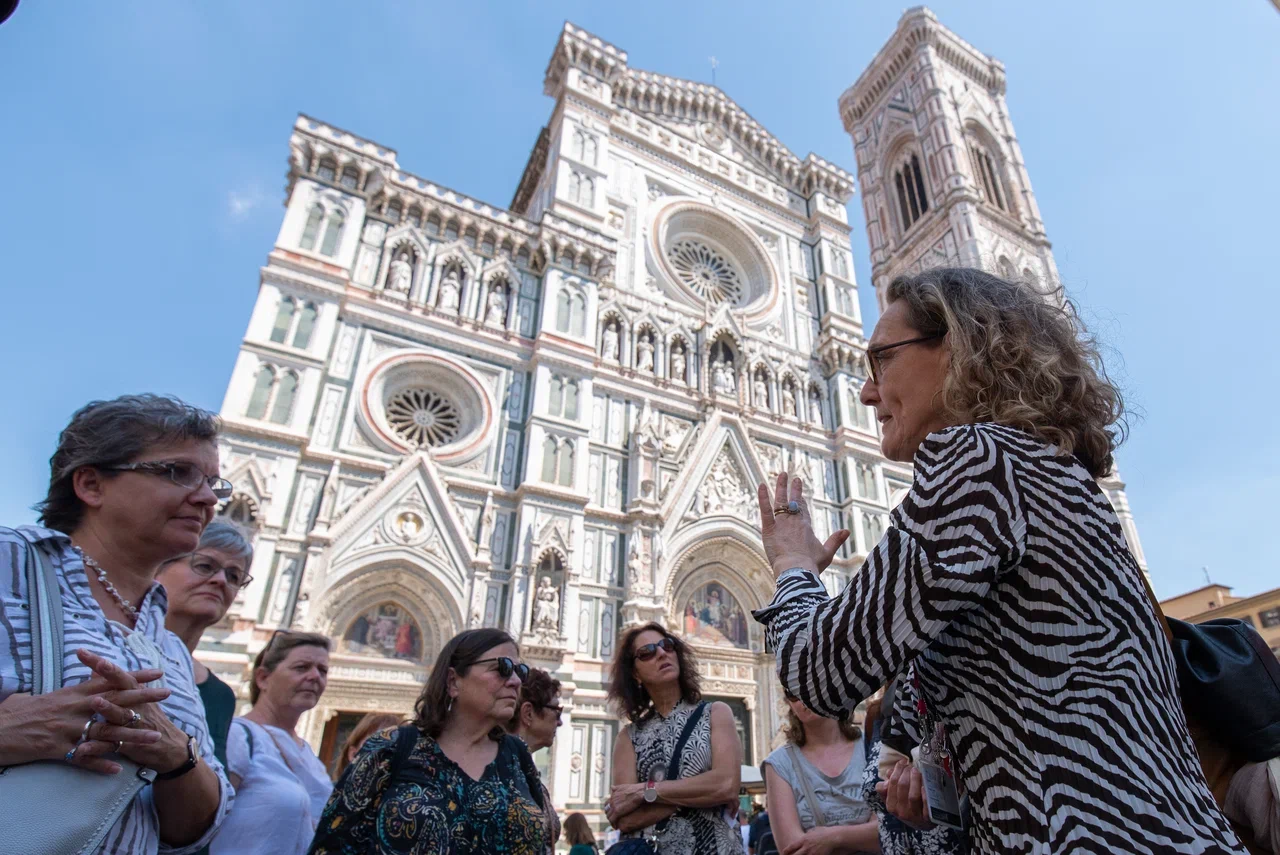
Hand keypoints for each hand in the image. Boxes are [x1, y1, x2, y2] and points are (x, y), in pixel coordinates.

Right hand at [0, 648, 168, 773]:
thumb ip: (69, 691)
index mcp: (71, 694)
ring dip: (132, 736)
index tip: (156, 673)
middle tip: (167, 694)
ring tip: (155, 737)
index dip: (133, 677)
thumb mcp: (44, 696)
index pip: (108, 681)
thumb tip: (85, 683)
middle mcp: (73, 709)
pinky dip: (100, 763)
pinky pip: (83, 758)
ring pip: (106, 732)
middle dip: (142, 698)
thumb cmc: (16, 712)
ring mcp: (66, 730)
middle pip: (114, 701)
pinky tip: (118, 768)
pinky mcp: (56, 750)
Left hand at [75, 652, 191, 775]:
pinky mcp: (130, 745)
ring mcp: (134, 724)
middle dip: (110, 675)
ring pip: (120, 715)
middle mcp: (136, 704)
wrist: (169, 747)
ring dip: (108, 709)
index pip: (117, 673)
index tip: (81, 650)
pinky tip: (81, 749)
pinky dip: (97, 749)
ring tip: (94, 701)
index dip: (101, 662)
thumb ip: (114, 685)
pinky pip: (112, 746)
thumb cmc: (148, 719)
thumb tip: (94, 669)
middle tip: (98, 663)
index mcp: (135, 692)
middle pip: (122, 687)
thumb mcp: (135, 698)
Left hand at [605, 783, 645, 825]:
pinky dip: (614, 824)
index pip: (607, 804)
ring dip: (612, 821)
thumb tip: (612, 787)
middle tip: (614, 820)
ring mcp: (614, 806)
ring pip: (609, 816)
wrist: (641, 792)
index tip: (613, 813)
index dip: (609, 809)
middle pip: (607, 810)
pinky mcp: (617, 811)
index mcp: (613, 795)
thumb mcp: (624, 786)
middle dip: (610, 815)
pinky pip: (612, 820)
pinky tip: (617, 827)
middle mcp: (612, 800)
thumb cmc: (636, 790)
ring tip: (615, 825)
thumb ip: (617, 788)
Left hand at [757, 472, 849, 578]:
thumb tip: (847, 531)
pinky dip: (763, 497)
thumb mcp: (827, 553)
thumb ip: (836, 541)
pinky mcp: (769, 529)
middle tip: (794, 478)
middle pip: (794, 502)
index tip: (800, 494)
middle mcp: (794, 521)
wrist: (797, 570)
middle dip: (794, 489)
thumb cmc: (811, 565)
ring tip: (782, 474)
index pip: (803, 511)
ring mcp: (781, 523)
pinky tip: (761, 485)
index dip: (802, 502)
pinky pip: (765, 510)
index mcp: (806, 527)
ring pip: (780, 501)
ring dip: (781, 486)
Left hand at [781, 827, 837, 854]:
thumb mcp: (812, 831)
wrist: (833, 837)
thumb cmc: (823, 832)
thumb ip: (806, 835)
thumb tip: (803, 836)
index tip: (783, 853)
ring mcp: (812, 853)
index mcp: (803, 840)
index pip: (791, 847)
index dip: (786, 851)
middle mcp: (806, 847)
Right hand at [876, 760, 933, 829]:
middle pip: (902, 787)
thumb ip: (888, 785)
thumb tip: (889, 772)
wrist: (922, 824)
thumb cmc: (906, 806)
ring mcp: (915, 816)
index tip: (902, 762)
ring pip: (913, 796)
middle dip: (906, 772)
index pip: (891, 784)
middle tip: (911, 766)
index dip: (897, 770)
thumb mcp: (894, 798)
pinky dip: (925, 796)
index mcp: (891, 806)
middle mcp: (901, 812)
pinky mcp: (928, 819)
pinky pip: (926, 807)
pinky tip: (924, 786)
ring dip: (915, 780)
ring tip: (916, 771)